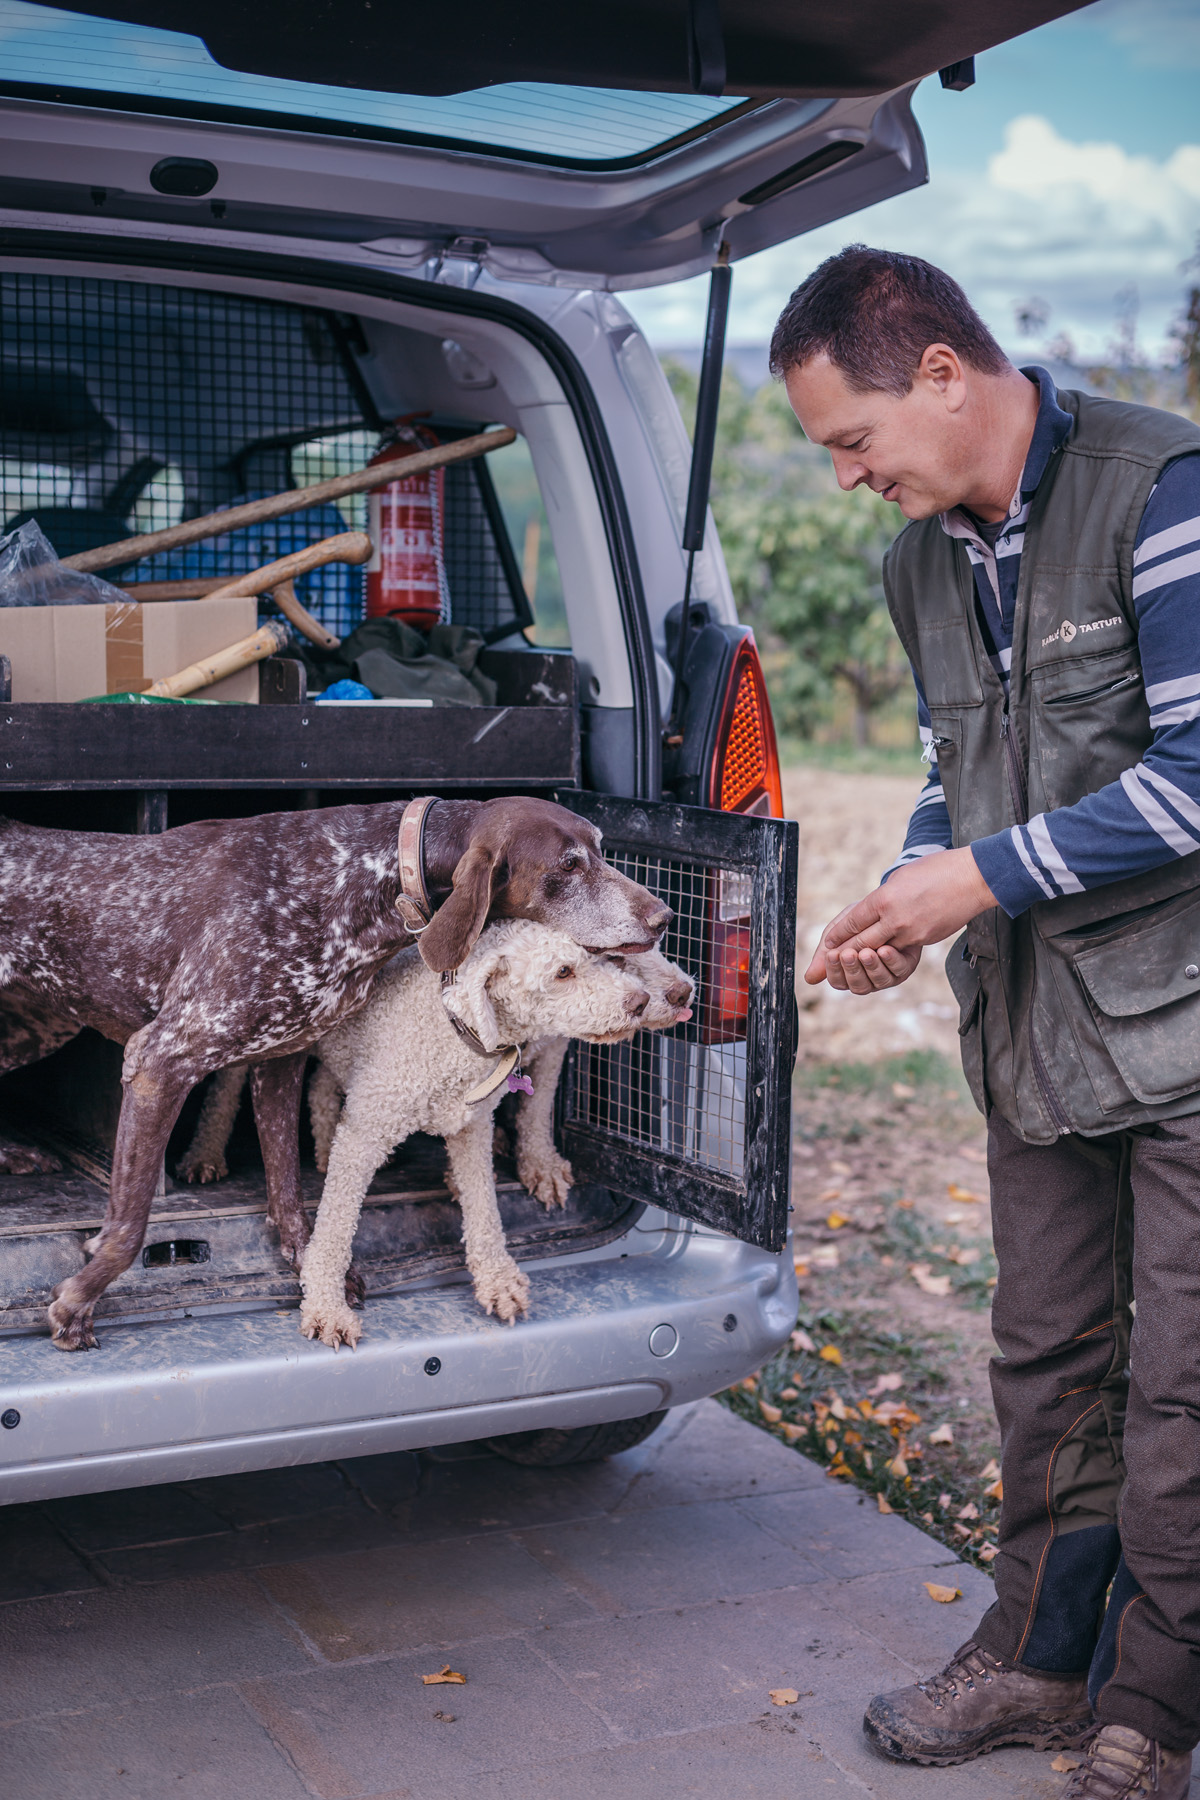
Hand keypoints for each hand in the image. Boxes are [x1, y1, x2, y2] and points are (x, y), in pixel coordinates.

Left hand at [805, 847, 995, 992]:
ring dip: (865, 956)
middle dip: (845, 951)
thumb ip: (884, 896)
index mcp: (885, 898)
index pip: (853, 920)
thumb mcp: (902, 876)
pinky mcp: (925, 940)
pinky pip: (903, 947)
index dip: (838, 933)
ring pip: (881, 949)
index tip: (828, 942)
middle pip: (862, 940)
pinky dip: (890, 951)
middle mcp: (894, 918)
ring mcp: (911, 932)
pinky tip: (883, 953)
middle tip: (831, 959)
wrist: (973, 879)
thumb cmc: (938, 870)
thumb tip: (871, 908)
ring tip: (852, 961)